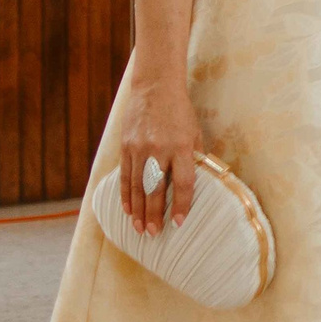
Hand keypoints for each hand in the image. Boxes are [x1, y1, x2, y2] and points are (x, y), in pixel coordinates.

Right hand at [118, 75, 201, 235]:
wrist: (155, 88)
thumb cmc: (180, 112)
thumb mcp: (194, 132)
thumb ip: (193, 158)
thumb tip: (194, 184)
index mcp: (182, 147)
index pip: (183, 183)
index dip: (182, 204)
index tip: (180, 222)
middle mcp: (159, 149)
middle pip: (156, 189)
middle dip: (155, 214)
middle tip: (154, 233)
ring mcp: (139, 149)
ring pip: (137, 186)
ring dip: (138, 210)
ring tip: (140, 228)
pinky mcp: (126, 147)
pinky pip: (125, 176)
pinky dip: (125, 195)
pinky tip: (127, 210)